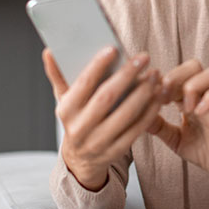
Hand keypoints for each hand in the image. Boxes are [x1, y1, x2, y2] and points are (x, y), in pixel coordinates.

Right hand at [43, 47, 164, 190]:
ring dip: (144, 92)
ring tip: (155, 74)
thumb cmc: (76, 119)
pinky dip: (150, 110)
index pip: (83, 84)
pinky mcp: (117, 151)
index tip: (114, 48)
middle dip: (127, 75)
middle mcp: (80, 128)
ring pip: (126, 114)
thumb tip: (49, 50)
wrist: (81, 160)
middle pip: (106, 98)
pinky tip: (159, 94)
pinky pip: (137, 129)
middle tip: (144, 57)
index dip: (98, 65)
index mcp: (66, 110)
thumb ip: (58, 74)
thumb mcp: (64, 99)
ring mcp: (99, 142)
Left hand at [146, 60, 208, 186]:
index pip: (175, 75)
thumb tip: (135, 114)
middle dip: (175, 76)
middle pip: (193, 65)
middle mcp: (205, 94)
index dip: (159, 81)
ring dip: (194, 86)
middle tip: (165, 98)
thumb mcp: (175, 138)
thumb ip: (159, 126)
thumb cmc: (206, 150)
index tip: (146, 94)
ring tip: (185, 108)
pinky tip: (199, 113)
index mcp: (189, 97)